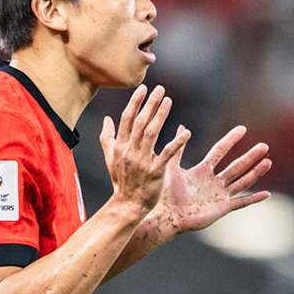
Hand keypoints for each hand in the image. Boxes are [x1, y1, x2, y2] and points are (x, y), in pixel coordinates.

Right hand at [100, 84, 189, 219]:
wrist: (127, 205)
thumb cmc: (121, 181)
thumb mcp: (110, 158)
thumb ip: (108, 137)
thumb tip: (107, 119)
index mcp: (120, 147)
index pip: (127, 119)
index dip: (135, 102)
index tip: (144, 88)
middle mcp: (129, 152)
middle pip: (140, 123)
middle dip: (150, 104)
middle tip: (160, 89)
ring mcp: (141, 162)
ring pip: (151, 134)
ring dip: (161, 115)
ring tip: (169, 101)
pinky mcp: (154, 173)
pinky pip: (166, 155)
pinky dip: (176, 143)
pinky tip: (186, 132)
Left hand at [154, 125, 271, 233]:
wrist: (167, 216)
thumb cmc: (165, 194)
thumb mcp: (171, 167)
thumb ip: (177, 148)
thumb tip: (182, 127)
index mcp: (202, 171)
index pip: (220, 151)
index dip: (230, 140)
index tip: (242, 129)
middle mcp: (214, 182)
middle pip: (236, 166)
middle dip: (250, 156)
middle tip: (264, 145)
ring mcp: (219, 195)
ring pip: (242, 181)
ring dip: (255, 172)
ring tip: (268, 162)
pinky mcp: (222, 208)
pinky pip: (241, 202)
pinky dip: (254, 198)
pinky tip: (267, 194)